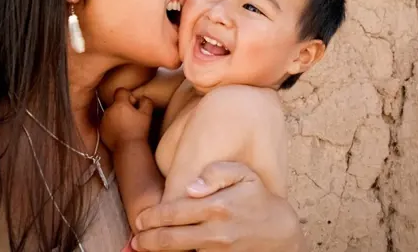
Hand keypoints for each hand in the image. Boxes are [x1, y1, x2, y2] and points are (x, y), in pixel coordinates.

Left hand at [99, 88, 152, 151]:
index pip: (121, 91)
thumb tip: (142, 98)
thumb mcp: (147, 114)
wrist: (128, 148)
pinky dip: (112, 125)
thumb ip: (146, 101)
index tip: (133, 105)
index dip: (128, 96)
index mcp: (119, 104)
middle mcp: (109, 110)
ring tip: (126, 126)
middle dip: (122, 107)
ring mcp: (103, 120)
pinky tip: (120, 132)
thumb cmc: (138, 130)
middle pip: (115, 103)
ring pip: (111, 113)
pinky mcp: (101, 130)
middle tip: (131, 117)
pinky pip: (107, 123)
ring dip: (117, 116)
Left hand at [131, 162, 306, 251]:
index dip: (152, 217)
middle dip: (148, 241)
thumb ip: (216, 172)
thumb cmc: (257, 199)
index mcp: (218, 207)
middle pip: (171, 240)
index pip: (174, 213)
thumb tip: (192, 187)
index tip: (140, 219)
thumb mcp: (243, 174)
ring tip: (145, 247)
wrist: (280, 233)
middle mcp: (216, 233)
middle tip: (136, 239)